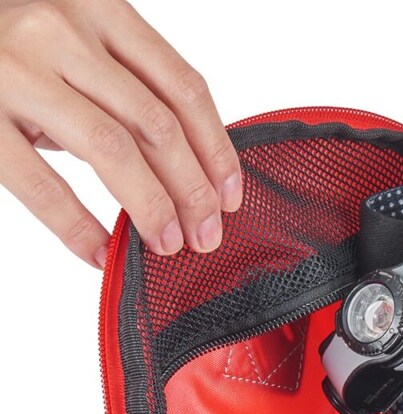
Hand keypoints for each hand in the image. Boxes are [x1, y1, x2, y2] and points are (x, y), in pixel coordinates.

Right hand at [0, 0, 241, 268]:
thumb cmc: (13, 43)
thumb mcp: (77, 44)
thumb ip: (127, 87)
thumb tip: (185, 170)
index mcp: (101, 11)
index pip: (183, 88)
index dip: (216, 150)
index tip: (230, 197)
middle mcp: (63, 33)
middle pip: (157, 124)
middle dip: (192, 190)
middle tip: (206, 234)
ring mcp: (18, 71)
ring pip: (113, 147)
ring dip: (151, 206)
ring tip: (167, 244)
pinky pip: (42, 182)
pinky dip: (77, 225)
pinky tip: (100, 251)